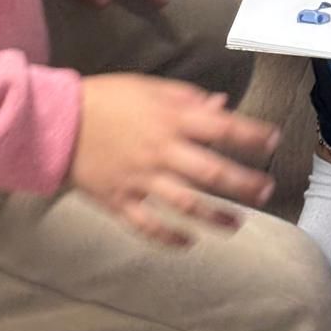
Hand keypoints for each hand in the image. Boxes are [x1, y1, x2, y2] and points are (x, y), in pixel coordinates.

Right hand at [68, 75, 279, 245]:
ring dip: (215, 217)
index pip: (222, 128)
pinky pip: (148, 226)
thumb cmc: (107, 99)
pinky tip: (189, 242)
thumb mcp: (149, 88)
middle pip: (211, 172)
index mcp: (170, 118)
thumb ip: (188, 98)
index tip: (273, 140)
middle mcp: (160, 150)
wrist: (58, 121)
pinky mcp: (120, 200)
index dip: (251, 135)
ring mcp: (140, 179)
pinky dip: (170, 238)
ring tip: (237, 223)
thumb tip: (222, 106)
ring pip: (185, 205)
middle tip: (266, 190)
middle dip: (243, 184)